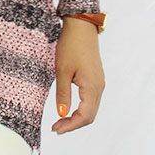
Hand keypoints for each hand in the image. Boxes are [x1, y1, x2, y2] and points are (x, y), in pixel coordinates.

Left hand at [51, 16, 104, 134]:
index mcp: (92, 87)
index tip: (55, 129)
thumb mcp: (62, 70)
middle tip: (56, 128)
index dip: (70, 126)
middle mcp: (99, 87)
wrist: (81, 26)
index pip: (84, 116)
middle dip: (73, 124)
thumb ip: (63, 94)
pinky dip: (81, 108)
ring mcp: (99, 82)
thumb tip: (62, 114)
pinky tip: (69, 108)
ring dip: (77, 117)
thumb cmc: (71, 45)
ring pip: (91, 109)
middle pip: (90, 116)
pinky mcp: (95, 78)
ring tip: (60, 120)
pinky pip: (91, 100)